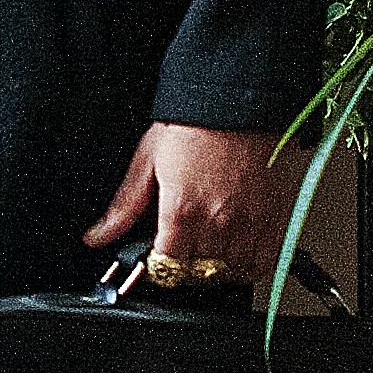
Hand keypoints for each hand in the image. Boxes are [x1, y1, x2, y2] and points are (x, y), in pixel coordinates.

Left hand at [84, 119, 284, 281]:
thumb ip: (123, 207)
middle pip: (197, 274)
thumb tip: (97, 236)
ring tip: (205, 253)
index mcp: (182, 211)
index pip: (165, 268)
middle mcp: (218, 222)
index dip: (156, 266)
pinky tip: (235, 256)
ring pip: (230, 274)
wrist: (239, 98)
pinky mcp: (275, 218)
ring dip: (215, 271)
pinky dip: (249, 268)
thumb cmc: (195, 122)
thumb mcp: (148, 160)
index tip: (156, 256)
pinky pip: (264, 263)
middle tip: (179, 250)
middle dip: (182, 268)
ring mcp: (250, 223)